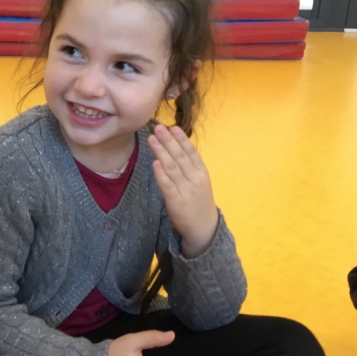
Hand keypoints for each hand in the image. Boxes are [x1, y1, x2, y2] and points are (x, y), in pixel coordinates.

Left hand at [148, 124, 217, 257]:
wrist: (204, 228)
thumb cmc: (198, 202)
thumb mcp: (199, 182)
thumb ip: (189, 167)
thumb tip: (175, 147)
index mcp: (202, 173)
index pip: (191, 152)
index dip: (181, 139)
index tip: (172, 127)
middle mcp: (195, 179)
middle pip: (181, 156)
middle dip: (168, 141)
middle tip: (158, 127)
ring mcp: (186, 190)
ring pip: (172, 167)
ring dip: (161, 151)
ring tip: (152, 139)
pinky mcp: (176, 201)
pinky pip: (167, 185)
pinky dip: (161, 173)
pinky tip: (155, 163)